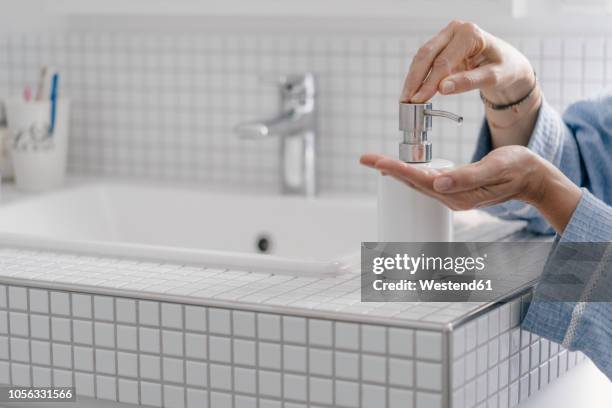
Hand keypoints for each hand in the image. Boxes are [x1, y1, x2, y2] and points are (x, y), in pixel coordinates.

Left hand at [361, 146, 581, 233]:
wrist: (532, 179)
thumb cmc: (518, 168)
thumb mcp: (496, 167)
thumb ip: (468, 176)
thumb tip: (439, 183)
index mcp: (457, 194)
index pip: (418, 179)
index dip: (395, 169)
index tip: (375, 161)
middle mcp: (450, 198)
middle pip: (411, 182)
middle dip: (387, 170)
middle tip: (365, 158)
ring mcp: (452, 196)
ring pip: (416, 183)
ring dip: (395, 172)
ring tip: (375, 162)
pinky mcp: (454, 190)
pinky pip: (426, 182)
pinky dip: (409, 174)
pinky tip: (399, 170)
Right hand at [401, 20, 534, 105]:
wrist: (507, 63)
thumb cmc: (505, 68)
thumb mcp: (493, 77)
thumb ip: (468, 82)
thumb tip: (443, 89)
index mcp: (470, 34)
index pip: (444, 61)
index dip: (429, 82)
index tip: (419, 100)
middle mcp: (455, 30)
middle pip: (426, 55)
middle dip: (414, 80)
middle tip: (406, 100)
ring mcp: (446, 36)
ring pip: (421, 58)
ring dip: (412, 79)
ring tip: (405, 98)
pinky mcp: (440, 46)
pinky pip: (424, 61)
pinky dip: (417, 77)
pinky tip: (412, 91)